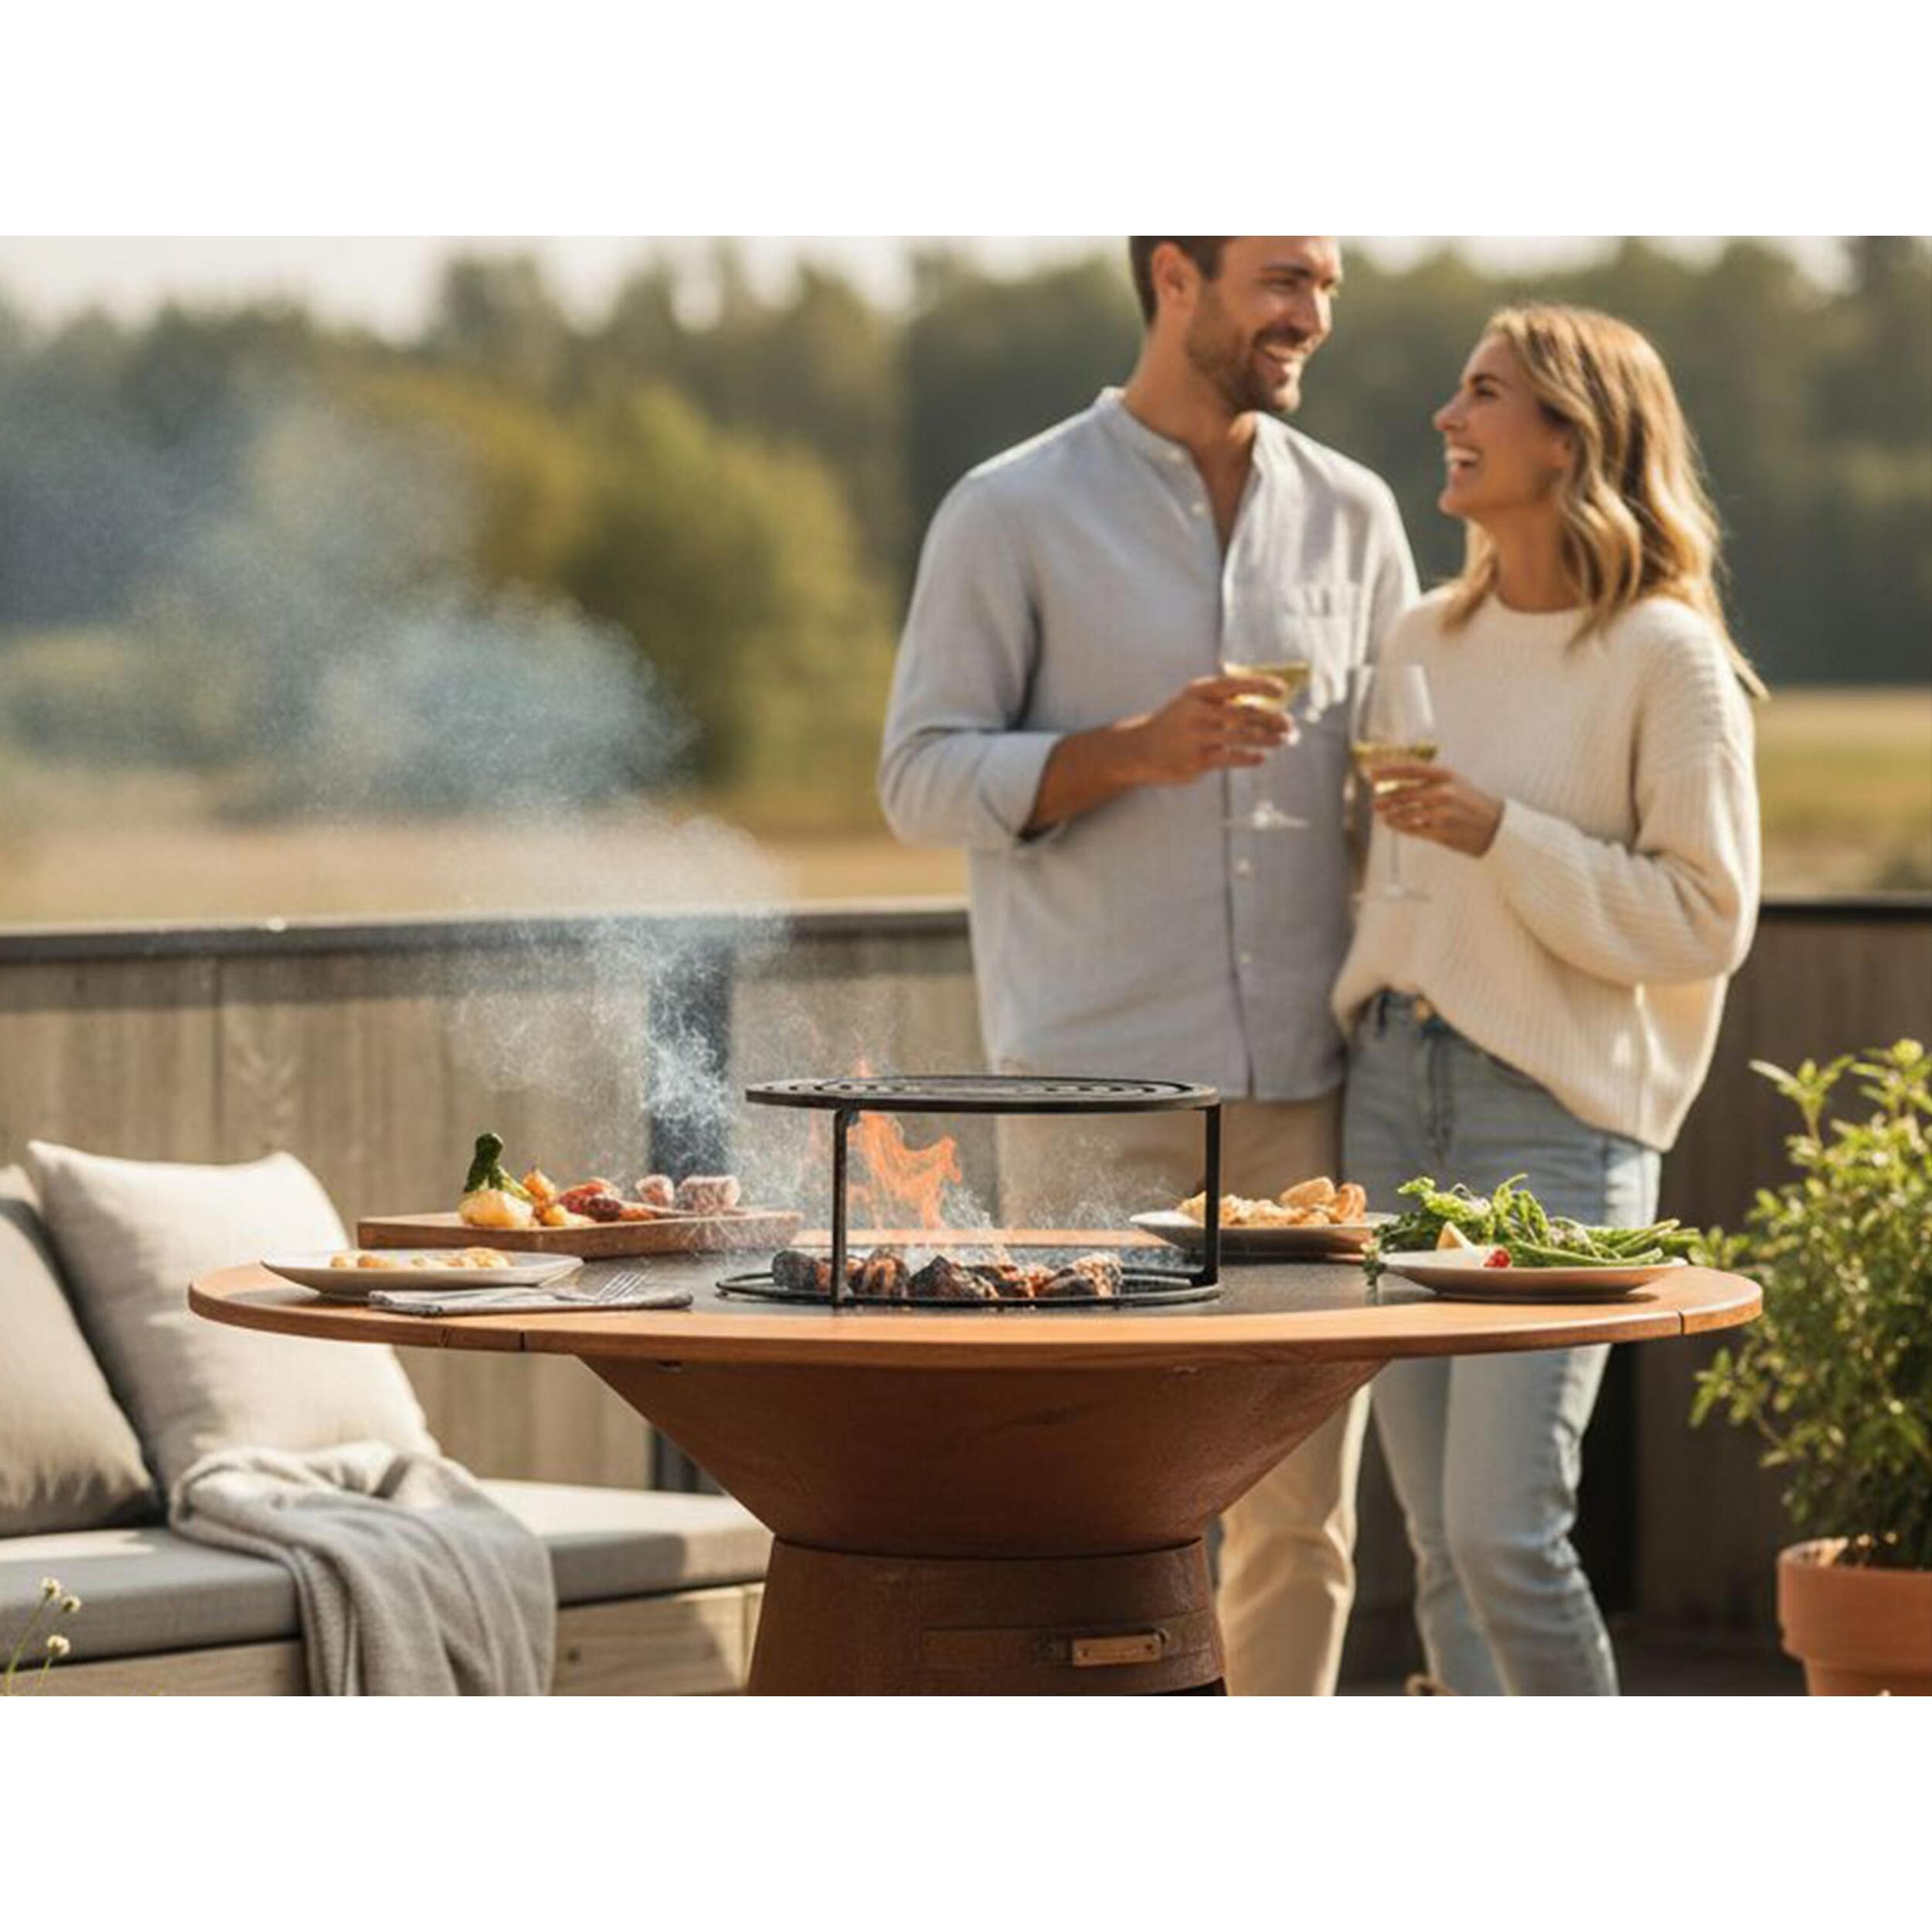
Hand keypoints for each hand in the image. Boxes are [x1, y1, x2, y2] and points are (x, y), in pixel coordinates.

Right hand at [1129, 673, 1295, 786]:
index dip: (1262, 685)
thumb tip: (1263, 701)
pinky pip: (1231, 758)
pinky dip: (1250, 757)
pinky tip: (1261, 757)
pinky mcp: (1197, 760)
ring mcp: (1198, 737)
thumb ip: (1222, 700)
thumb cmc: (1176, 723)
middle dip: (1272, 718)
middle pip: (1245, 712)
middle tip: (1290, 723)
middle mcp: (1198, 711)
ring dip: (1268, 738)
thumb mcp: (1192, 702)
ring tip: (1283, 740)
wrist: (1141, 749)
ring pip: (1243, 736)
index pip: (1236, 683)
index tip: (1282, 690)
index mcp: (1198, 692)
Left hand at [1371, 762, 1502, 856]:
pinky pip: (1412, 829)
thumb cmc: (1472, 803)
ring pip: (1405, 812)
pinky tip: (1389, 822)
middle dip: (1384, 796)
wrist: (1497, 827)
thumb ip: (1429, 778)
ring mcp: (1442, 814)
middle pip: (1403, 792)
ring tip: (1379, 810)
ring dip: (1388, 811)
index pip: (1410, 768)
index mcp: (1446, 776)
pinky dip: (1397, 825)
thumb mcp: (1455, 782)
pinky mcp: (1442, 833)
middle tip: (1373, 799)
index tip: (1370, 772)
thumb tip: (1398, 774)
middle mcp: (1443, 793)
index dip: (1387, 769)